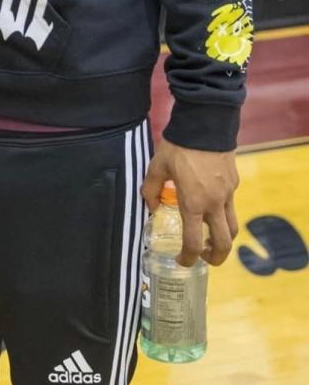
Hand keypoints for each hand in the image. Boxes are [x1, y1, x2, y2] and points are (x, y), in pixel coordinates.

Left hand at [142, 138, 239, 267]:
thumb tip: (153, 207)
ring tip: (211, 238)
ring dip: (224, 238)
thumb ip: (152, 190)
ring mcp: (228, 193)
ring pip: (232, 226)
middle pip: (224, 242)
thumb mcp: (157, 167)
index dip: (188, 258)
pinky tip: (210, 205)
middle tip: (205, 258)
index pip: (194, 242)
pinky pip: (231, 205)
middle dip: (216, 257)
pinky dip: (222, 213)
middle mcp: (214, 203)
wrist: (206, 123)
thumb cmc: (179, 146)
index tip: (182, 261)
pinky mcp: (234, 182)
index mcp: (193, 203)